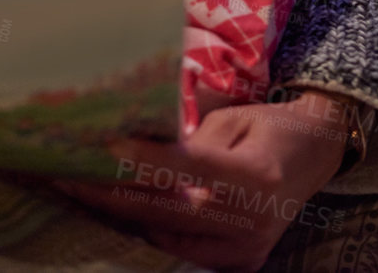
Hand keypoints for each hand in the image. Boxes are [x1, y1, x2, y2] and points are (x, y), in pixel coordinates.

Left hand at [51, 91, 352, 272]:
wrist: (314, 158)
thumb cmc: (268, 128)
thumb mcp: (233, 120)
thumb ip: (191, 142)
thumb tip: (134, 148)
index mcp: (255, 176)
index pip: (186, 169)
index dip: (141, 160)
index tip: (98, 146)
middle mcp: (252, 220)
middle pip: (166, 210)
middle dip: (109, 193)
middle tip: (63, 174)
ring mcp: (245, 249)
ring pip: (165, 235)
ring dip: (118, 213)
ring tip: (74, 188)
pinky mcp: (239, 262)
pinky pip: (179, 250)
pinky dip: (146, 229)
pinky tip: (113, 208)